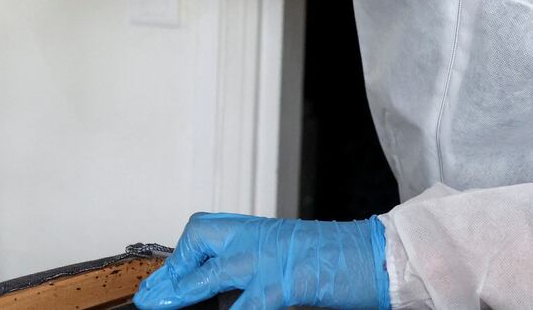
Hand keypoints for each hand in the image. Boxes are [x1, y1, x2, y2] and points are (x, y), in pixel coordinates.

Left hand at [135, 213, 389, 309]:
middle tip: (151, 295)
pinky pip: (246, 305)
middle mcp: (261, 238)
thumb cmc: (342, 260)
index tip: (163, 278)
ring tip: (160, 305)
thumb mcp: (291, 260)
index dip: (182, 255)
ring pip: (212, 272)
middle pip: (200, 239)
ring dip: (184, 291)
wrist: (380, 256)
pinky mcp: (285, 283)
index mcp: (262, 231)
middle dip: (173, 269)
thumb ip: (256, 274)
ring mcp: (270, 259)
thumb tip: (227, 294)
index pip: (206, 231)